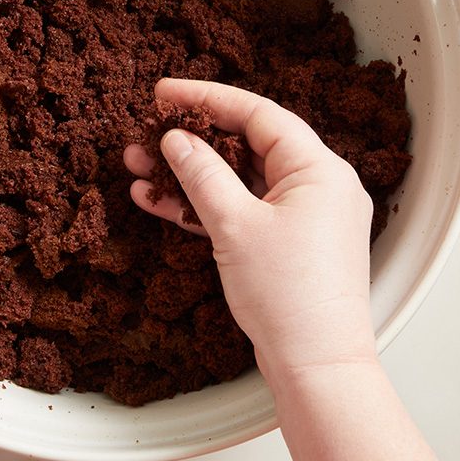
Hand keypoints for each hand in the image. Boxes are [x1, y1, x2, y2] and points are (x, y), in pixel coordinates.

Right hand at [125, 79, 376, 377]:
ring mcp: (306, 217)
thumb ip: (202, 175)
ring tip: (139, 166)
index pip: (259, 114)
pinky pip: (244, 212)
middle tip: (147, 130)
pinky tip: (160, 202)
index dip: (207, 99)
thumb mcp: (235, 226)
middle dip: (191, 141)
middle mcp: (320, 187)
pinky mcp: (290, 245)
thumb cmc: (290, 298)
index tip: (164, 93)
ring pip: (240, 181)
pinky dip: (207, 207)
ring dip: (191, 175)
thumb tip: (177, 139)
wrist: (317, 367)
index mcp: (320, 170)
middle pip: (247, 145)